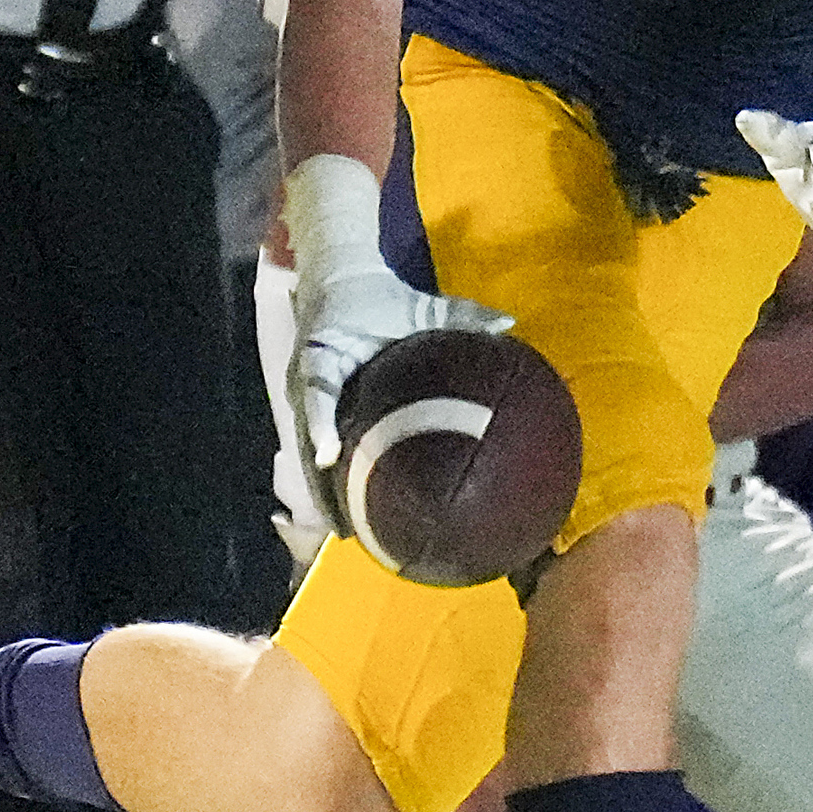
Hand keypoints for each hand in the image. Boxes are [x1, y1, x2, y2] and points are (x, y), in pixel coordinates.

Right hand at [289, 247, 514, 535]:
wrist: (339, 280)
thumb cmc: (380, 295)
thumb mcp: (418, 303)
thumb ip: (460, 316)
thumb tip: (507, 326)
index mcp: (324, 353)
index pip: (316, 390)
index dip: (321, 424)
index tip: (326, 457)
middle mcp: (307, 381)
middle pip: (304, 437)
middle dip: (319, 482)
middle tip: (342, 522)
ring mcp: (305, 398)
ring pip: (307, 450)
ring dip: (322, 490)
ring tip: (346, 531)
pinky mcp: (313, 408)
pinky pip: (319, 446)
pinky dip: (330, 478)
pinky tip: (351, 510)